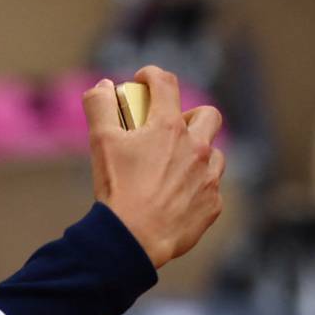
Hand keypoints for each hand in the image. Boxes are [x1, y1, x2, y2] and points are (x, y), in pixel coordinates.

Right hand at [85, 67, 225, 268]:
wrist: (134, 238)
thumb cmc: (117, 190)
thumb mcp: (100, 143)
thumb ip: (100, 108)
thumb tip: (101, 86)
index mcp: (168, 128)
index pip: (166, 84)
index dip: (152, 76)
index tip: (143, 80)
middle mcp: (196, 147)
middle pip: (207, 115)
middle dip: (190, 117)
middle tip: (168, 131)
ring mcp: (208, 176)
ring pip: (213, 154)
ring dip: (197, 155)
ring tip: (172, 170)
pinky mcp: (212, 203)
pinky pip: (211, 188)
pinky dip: (195, 188)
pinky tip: (175, 199)